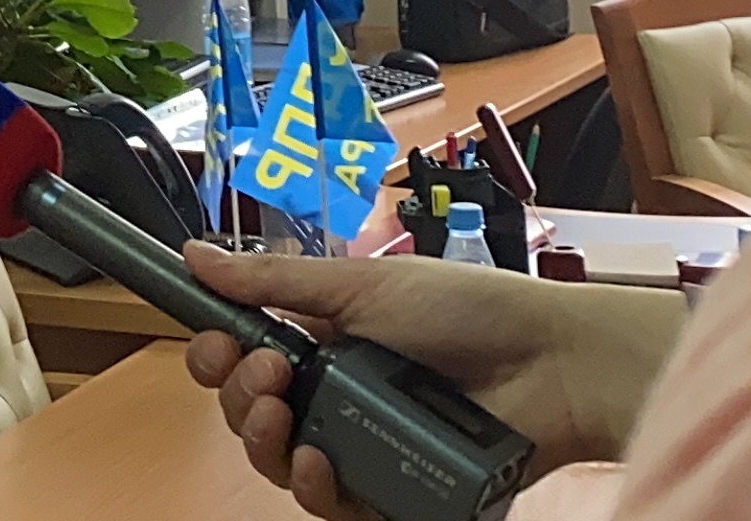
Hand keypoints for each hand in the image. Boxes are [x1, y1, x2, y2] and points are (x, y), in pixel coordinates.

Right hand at [177, 240, 683, 520]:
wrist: (554, 364)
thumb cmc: (474, 311)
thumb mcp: (363, 285)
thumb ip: (276, 279)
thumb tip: (197, 256)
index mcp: (325, 342)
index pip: (246, 357)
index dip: (219, 355)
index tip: (216, 341)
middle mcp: (339, 397)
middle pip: (252, 416)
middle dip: (239, 396)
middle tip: (267, 372)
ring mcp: (366, 447)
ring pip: (281, 466)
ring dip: (263, 441)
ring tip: (283, 417)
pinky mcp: (394, 492)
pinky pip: (334, 507)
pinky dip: (315, 487)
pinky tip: (319, 462)